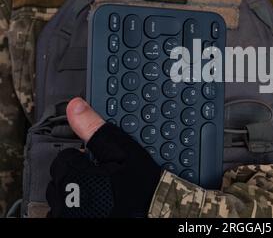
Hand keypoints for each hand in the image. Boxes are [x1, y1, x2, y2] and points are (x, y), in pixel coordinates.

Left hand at [46, 98, 160, 217]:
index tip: (100, 161)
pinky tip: (97, 201)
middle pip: (60, 177)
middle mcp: (68, 200)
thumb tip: (75, 106)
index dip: (83, 156)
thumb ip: (94, 128)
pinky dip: (78, 207)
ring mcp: (71, 216)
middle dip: (78, 173)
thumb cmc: (141, 182)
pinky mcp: (76, 223)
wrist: (155, 206)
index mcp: (75, 176)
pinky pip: (67, 213)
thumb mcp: (122, 149)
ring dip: (77, 190)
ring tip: (101, 189)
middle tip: (104, 176)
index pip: (64, 158)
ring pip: (62, 196)